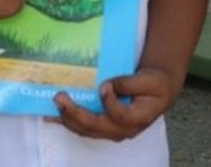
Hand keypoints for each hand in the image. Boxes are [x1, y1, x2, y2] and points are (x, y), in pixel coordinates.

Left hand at [50, 67, 176, 140]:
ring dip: (67, 118)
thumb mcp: (150, 80)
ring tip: (52, 106)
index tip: (104, 84)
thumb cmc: (156, 84)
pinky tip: (54, 115)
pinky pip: (83, 128)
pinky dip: (68, 121)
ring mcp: (111, 132)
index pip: (119, 115)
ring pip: (86, 130)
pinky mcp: (103, 128)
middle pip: (95, 126)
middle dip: (75, 113)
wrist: (159, 94)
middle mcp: (122, 131)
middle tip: (59, 97)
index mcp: (137, 119)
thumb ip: (129, 83)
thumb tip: (107, 84)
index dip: (109, 102)